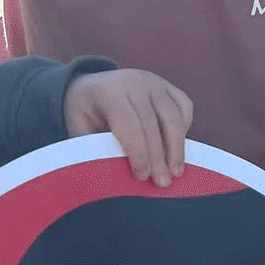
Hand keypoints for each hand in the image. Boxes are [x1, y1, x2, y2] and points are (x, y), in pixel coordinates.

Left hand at [63, 69, 192, 187]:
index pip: (128, 124)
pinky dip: (184, 129)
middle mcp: (133, 82)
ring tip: (176, 172)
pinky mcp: (168, 86)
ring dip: (177, 148)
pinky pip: (184, 106)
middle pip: (153, 123)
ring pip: (173, 116)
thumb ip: (94, 147)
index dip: (137, 152)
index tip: (142, 176)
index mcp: (108, 92)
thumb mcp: (79, 127)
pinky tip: (177, 149)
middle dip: (159, 157)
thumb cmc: (85, 113)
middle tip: (162, 183)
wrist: (91, 85)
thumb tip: (112, 176)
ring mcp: (153, 81)